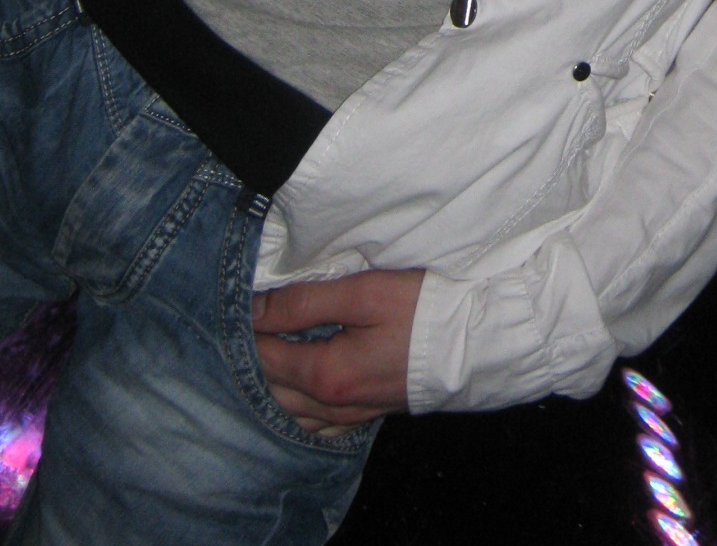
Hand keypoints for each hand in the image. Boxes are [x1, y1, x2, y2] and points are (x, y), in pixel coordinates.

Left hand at [252, 267, 424, 432]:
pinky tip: (298, 390)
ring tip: (267, 350)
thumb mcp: (364, 293)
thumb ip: (305, 302)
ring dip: (272, 384)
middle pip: (272, 389)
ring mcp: (353, 414)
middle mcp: (334, 405)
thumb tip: (255, 308)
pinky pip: (317, 423)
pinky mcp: (370, 413)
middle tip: (246, 324)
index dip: (246, 329)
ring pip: (291, 412)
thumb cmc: (424, 309)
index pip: (265, 355)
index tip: (237, 302)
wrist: (479, 342)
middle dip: (253, 358)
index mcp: (327, 375)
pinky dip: (297, 407)